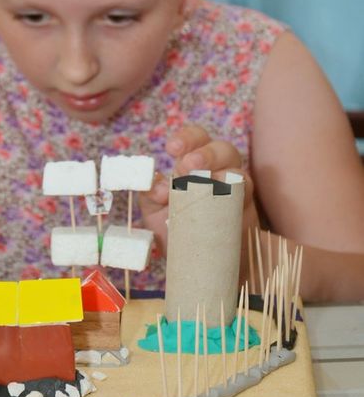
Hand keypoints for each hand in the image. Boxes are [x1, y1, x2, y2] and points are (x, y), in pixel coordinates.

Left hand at [139, 125, 256, 254]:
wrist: (195, 258)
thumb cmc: (175, 227)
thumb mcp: (154, 211)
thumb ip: (151, 195)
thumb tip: (159, 188)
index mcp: (193, 163)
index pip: (196, 139)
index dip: (186, 138)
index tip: (171, 148)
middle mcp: (217, 169)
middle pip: (222, 148)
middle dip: (205, 154)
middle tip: (187, 166)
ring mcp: (234, 187)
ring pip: (238, 169)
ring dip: (222, 173)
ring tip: (205, 184)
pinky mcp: (245, 206)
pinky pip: (246, 192)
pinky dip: (235, 191)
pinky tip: (221, 197)